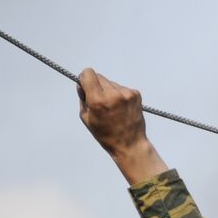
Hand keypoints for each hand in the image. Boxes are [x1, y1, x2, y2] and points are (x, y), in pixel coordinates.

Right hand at [77, 67, 166, 184]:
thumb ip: (82, 97)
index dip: (84, 79)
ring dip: (108, 91)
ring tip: (112, 108)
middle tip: (99, 101)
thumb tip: (81, 82)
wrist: (130, 144)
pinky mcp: (135, 95)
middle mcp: (113, 95)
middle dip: (96, 86)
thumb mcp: (86, 117)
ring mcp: (126, 94)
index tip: (85, 86)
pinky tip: (121, 108)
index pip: (88, 73)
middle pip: (99, 77)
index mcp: (98, 101)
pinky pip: (121, 88)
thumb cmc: (105, 134)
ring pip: (111, 83)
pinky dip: (119, 95)